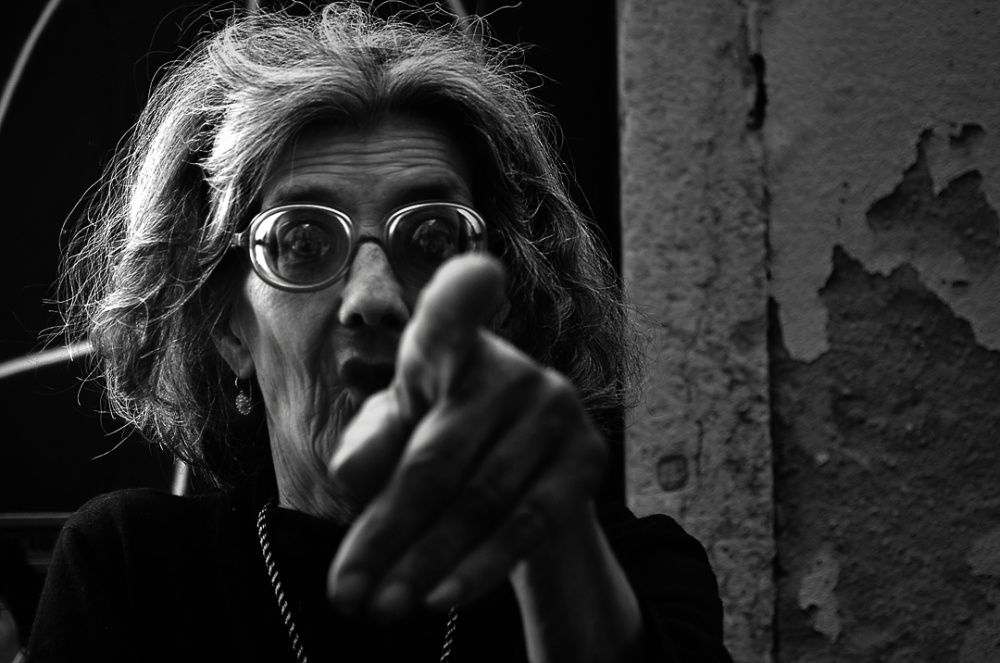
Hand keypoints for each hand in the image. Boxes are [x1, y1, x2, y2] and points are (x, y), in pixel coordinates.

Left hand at [325, 254, 607, 619]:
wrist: (522, 468)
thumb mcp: (400, 434)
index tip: (482, 274)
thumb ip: (373, 444)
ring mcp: (556, 409)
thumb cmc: (442, 436)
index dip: (466, 295)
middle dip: (387, 531)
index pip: (454, 313)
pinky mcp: (586, 458)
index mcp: (452, 346)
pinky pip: (527, 523)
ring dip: (425, 561)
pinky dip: (478, 566)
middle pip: (439, 456)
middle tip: (344, 591)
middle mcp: (512, 368)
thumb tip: (351, 474)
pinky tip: (440, 596)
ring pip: (481, 500)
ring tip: (380, 608)